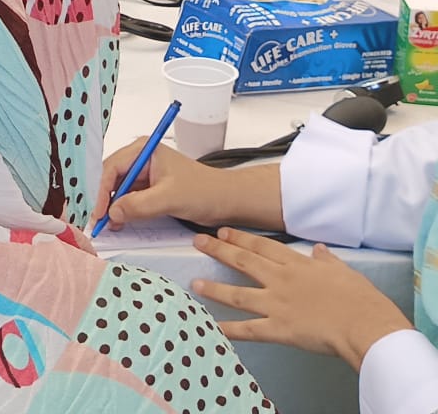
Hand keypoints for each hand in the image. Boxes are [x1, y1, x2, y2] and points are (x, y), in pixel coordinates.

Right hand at [93, 138, 282, 232]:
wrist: (228, 202)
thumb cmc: (204, 192)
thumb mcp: (169, 198)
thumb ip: (139, 205)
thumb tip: (112, 213)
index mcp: (144, 150)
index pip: (112, 168)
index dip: (102, 191)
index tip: (98, 213)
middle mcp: (141, 157)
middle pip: (112, 177)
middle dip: (105, 199)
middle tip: (99, 222)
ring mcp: (145, 172)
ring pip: (119, 189)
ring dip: (114, 207)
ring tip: (110, 226)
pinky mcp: (151, 187)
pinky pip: (130, 197)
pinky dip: (124, 210)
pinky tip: (121, 222)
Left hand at [192, 227, 412, 369]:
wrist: (366, 324)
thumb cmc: (361, 299)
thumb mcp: (344, 271)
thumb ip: (327, 260)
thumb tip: (319, 249)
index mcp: (297, 264)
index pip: (262, 246)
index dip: (240, 238)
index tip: (222, 231)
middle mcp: (281, 280)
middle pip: (244, 261)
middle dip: (218, 250)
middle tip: (198, 241)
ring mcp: (278, 304)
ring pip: (239, 294)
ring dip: (215, 288)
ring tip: (195, 283)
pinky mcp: (280, 329)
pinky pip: (250, 330)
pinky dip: (230, 330)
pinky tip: (213, 327)